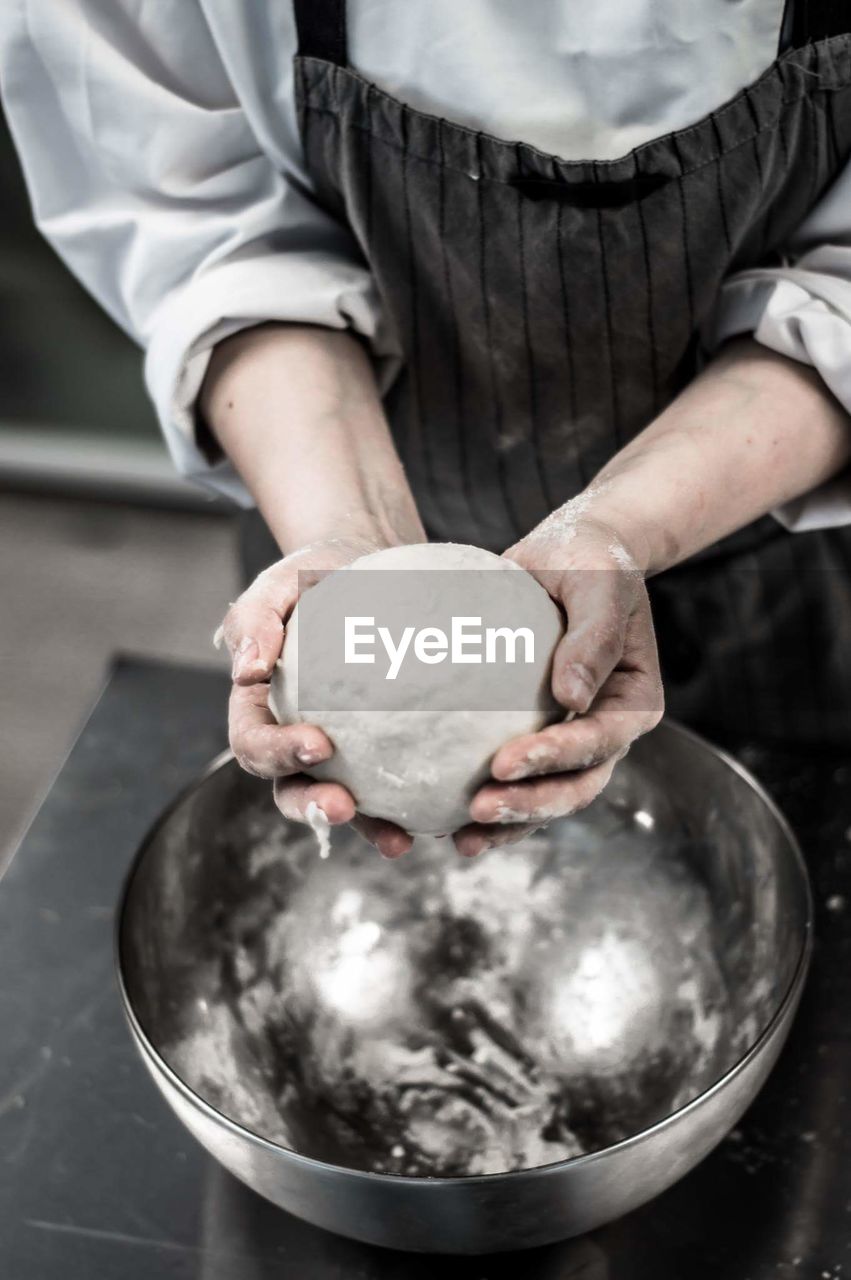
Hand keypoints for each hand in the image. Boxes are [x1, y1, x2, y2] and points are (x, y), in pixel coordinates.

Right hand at [218, 536, 413, 858]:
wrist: (366, 570)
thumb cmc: (314, 577)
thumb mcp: (279, 582)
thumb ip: (255, 619)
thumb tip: (247, 671)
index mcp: (260, 709)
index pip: (255, 743)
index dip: (278, 753)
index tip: (318, 743)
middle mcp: (294, 742)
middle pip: (292, 790)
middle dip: (314, 807)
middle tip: (344, 805)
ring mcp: (341, 756)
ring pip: (345, 803)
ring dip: (366, 826)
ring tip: (398, 839)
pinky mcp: (385, 755)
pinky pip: (398, 786)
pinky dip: (417, 805)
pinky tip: (450, 815)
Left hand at [456, 512, 663, 856]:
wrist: (572, 558)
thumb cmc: (590, 563)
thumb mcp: (598, 583)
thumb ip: (593, 635)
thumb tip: (572, 694)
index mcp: (633, 701)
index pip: (597, 742)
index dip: (553, 759)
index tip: (503, 763)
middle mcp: (607, 731)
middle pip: (576, 787)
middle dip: (530, 807)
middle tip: (477, 810)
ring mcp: (573, 740)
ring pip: (548, 798)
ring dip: (510, 823)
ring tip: (463, 837)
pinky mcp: (538, 737)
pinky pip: (519, 781)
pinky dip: (493, 805)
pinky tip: (448, 821)